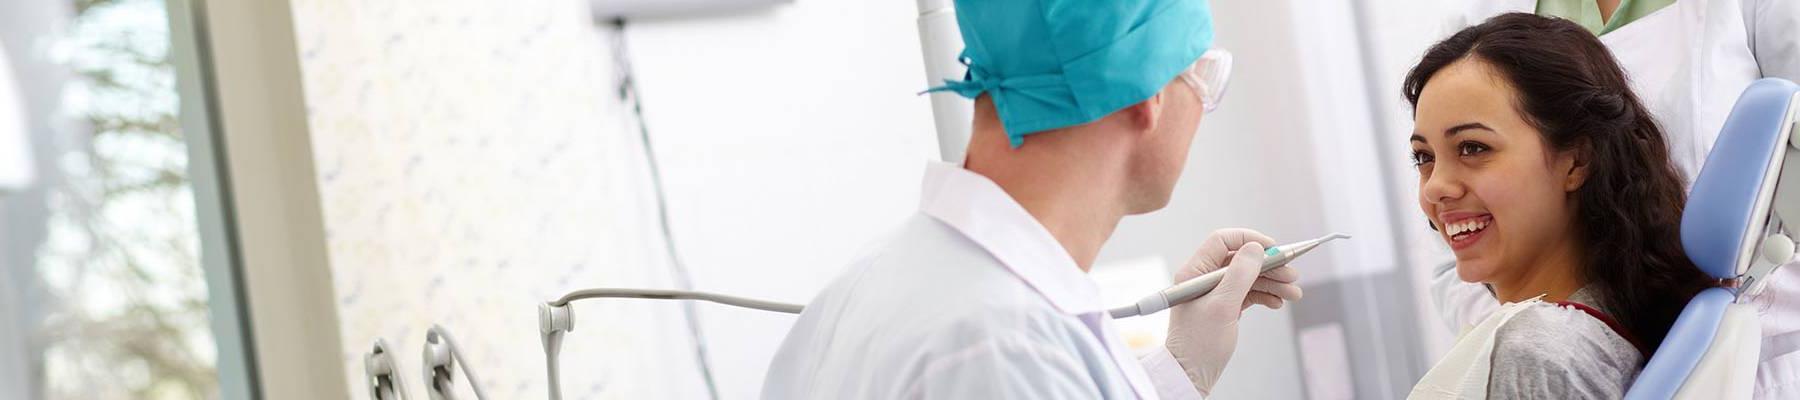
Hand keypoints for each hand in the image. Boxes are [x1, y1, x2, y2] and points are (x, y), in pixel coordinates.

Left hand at [1163, 228, 1302, 394]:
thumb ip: (1240, 275)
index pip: (1222, 241)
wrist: (1190, 374)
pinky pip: (1249, 293)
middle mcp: (1204, 278)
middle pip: (1241, 260)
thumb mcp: (1222, 306)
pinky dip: (1265, 295)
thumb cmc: (1198, 344)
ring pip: (1248, 278)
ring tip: (1294, 293)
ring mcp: (1215, 292)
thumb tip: (1255, 248)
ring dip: (1272, 283)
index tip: (1273, 249)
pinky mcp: (1224, 306)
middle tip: (1292, 275)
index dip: (1249, 240)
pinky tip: (1278, 302)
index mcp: (1194, 272)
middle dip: (1269, 266)